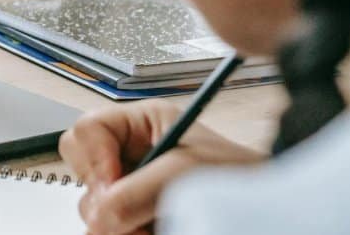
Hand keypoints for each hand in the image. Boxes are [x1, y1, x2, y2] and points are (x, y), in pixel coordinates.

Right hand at [60, 99, 265, 234]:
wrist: (270, 212)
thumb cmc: (241, 176)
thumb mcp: (187, 173)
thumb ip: (139, 190)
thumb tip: (98, 215)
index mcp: (140, 125)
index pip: (87, 130)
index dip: (93, 158)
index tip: (112, 184)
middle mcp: (129, 156)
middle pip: (79, 169)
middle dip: (101, 195)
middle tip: (129, 213)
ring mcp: (130, 190)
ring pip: (92, 208)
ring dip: (118, 225)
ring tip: (154, 228)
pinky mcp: (134, 220)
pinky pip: (108, 229)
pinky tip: (152, 233)